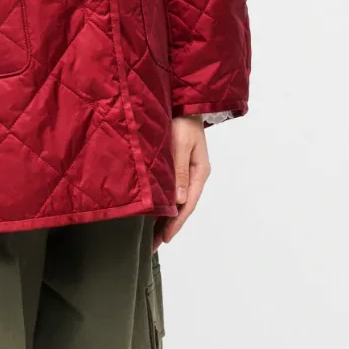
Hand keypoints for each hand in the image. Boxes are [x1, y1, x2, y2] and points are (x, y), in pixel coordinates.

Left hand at [153, 116, 208, 248]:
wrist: (182, 102)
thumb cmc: (181, 120)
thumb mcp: (180, 145)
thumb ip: (178, 171)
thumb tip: (178, 201)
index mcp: (199, 172)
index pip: (187, 204)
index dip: (175, 223)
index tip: (163, 239)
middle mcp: (194, 175)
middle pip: (182, 207)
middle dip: (168, 226)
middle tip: (152, 246)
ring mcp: (185, 172)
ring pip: (175, 201)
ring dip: (163, 218)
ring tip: (149, 237)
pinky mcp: (175, 167)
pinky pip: (169, 191)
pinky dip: (161, 204)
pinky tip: (151, 213)